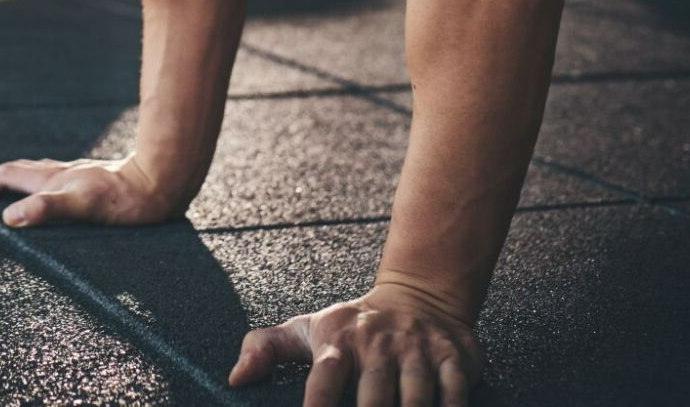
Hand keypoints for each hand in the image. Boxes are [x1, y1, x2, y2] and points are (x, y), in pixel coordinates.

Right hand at [0, 155, 180, 226]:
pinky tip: (50, 189)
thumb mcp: (83, 206)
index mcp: (52, 179)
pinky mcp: (92, 181)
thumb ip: (46, 209)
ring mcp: (76, 175)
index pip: (8, 177)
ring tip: (0, 184)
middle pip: (17, 172)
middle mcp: (61, 174)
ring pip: (35, 173)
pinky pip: (54, 179)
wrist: (162, 182)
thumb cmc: (124, 200)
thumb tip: (9, 216)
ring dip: (12, 178)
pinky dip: (37, 183)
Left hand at [227, 282, 481, 406]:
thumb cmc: (354, 325)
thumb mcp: (307, 329)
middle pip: (373, 397)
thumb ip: (265, 349)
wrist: (420, 293)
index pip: (324, 378)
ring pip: (415, 400)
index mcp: (338, 341)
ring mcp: (416, 350)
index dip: (319, 405)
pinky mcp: (453, 357)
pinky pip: (454, 392)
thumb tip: (235, 380)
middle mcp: (377, 344)